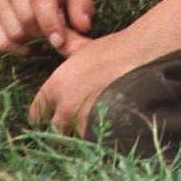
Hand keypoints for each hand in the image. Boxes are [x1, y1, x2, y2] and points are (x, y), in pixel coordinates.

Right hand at [0, 0, 95, 55]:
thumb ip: (82, 6)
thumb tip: (83, 27)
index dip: (50, 23)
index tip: (60, 42)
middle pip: (26, 19)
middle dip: (45, 32)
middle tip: (59, 31)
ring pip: (13, 34)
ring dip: (33, 40)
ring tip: (45, 28)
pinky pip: (0, 43)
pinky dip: (16, 49)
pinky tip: (30, 40)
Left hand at [28, 26, 155, 135]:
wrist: (144, 60)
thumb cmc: (115, 50)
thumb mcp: (83, 48)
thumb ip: (65, 48)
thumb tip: (55, 39)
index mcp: (56, 87)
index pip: (36, 113)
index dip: (46, 112)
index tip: (57, 109)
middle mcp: (66, 109)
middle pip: (55, 128)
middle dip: (65, 124)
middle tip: (81, 114)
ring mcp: (84, 125)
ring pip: (75, 137)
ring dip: (83, 131)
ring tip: (97, 119)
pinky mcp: (103, 135)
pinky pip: (93, 142)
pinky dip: (99, 136)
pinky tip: (109, 124)